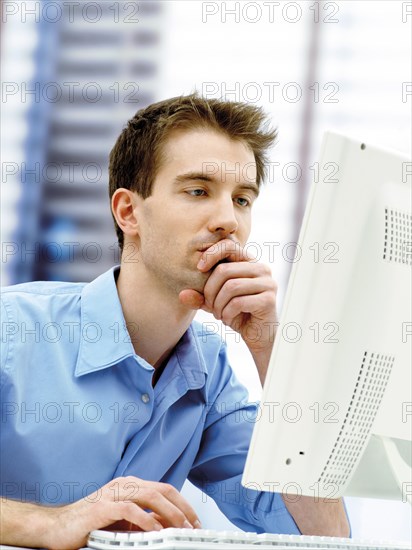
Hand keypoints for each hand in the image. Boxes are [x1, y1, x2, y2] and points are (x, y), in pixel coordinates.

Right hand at [43, 477, 200, 549]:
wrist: (56, 526)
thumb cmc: (89, 523)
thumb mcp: (123, 522)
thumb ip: (144, 519)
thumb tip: (168, 525)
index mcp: (130, 485)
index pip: (164, 489)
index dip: (182, 504)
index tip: (194, 521)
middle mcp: (124, 485)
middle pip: (161, 490)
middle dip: (181, 508)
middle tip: (193, 526)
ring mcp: (112, 493)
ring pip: (149, 496)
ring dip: (169, 513)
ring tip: (180, 528)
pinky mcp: (101, 507)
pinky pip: (129, 510)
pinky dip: (145, 520)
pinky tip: (155, 531)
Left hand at [179, 239, 277, 383]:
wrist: (258, 335)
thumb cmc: (238, 313)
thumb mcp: (215, 303)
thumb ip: (200, 297)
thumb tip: (182, 295)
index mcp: (249, 262)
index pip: (229, 244)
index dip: (211, 254)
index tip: (199, 269)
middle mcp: (261, 268)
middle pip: (225, 270)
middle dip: (210, 291)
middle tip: (210, 306)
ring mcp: (268, 283)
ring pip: (231, 287)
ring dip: (218, 305)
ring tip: (219, 314)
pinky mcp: (269, 300)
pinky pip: (239, 302)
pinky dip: (227, 313)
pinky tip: (229, 319)